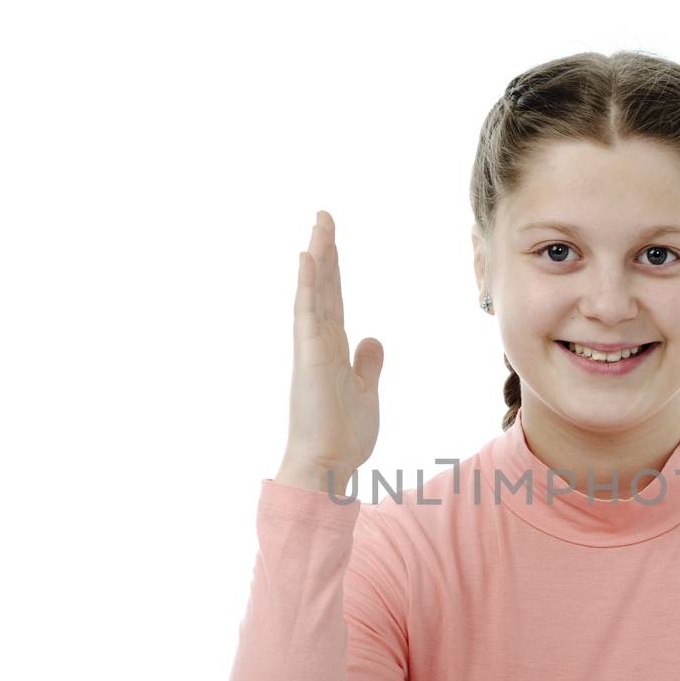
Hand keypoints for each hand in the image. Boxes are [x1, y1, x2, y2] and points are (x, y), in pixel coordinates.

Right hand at [278, 210, 383, 489]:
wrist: (326, 465)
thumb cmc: (343, 435)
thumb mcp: (365, 391)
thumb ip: (367, 364)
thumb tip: (372, 339)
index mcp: (333, 349)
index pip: (334, 300)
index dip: (334, 270)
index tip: (332, 241)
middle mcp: (319, 343)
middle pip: (324, 288)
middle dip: (325, 252)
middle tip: (324, 216)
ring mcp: (312, 348)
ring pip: (315, 293)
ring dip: (317, 258)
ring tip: (319, 224)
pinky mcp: (309, 357)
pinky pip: (307, 314)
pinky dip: (308, 285)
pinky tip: (308, 257)